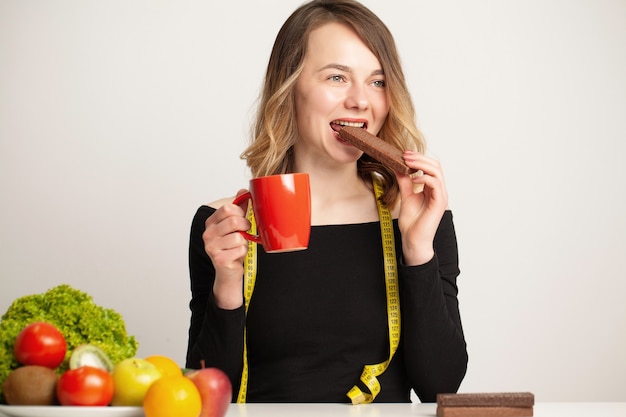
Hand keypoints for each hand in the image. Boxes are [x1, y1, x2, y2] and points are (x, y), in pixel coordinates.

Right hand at [202, 189, 250, 308]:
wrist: (228, 272)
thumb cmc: (232, 247)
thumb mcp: (236, 226)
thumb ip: (239, 208)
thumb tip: (243, 191)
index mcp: (211, 223)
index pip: (227, 208)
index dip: (240, 212)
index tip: (243, 218)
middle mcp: (208, 234)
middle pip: (233, 221)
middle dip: (245, 226)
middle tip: (245, 232)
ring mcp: (212, 247)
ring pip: (239, 237)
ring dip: (244, 242)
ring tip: (239, 246)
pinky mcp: (219, 259)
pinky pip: (240, 249)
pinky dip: (243, 252)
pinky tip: (237, 256)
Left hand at [396, 151, 447, 265]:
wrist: (413, 240)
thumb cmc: (412, 222)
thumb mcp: (405, 197)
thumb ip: (405, 182)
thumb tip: (398, 167)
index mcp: (432, 188)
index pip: (430, 166)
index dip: (418, 158)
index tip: (404, 153)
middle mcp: (438, 190)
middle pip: (436, 165)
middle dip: (420, 157)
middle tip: (405, 154)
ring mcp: (440, 196)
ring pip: (437, 171)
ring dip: (422, 164)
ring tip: (407, 162)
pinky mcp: (439, 203)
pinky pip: (436, 184)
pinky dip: (425, 177)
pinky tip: (415, 178)